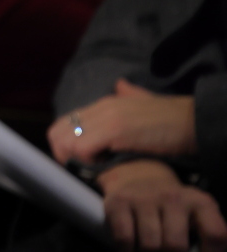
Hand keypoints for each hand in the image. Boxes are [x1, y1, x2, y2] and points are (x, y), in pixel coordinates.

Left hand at [47, 80, 198, 163]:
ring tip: (92, 167)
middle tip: (80, 168)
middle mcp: (100, 108)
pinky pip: (82, 147)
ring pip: (66, 139)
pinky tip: (103, 165)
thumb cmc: (170, 120)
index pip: (65, 123)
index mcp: (103, 103)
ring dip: (74, 158)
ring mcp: (107, 117)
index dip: (65, 144)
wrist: (194, 121)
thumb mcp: (143, 103)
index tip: (76, 160)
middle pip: (57, 131)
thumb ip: (128, 95)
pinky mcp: (116, 129)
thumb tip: (120, 84)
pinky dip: (86, 160)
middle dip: (63, 154)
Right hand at [98, 159, 226, 251]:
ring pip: (149, 246)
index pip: (215, 236)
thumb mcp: (196, 217)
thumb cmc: (173, 210)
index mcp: (202, 203)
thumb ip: (202, 242)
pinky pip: (124, 241)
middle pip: (175, 246)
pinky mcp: (118, 203)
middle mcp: (174, 198)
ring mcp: (144, 198)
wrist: (138, 177)